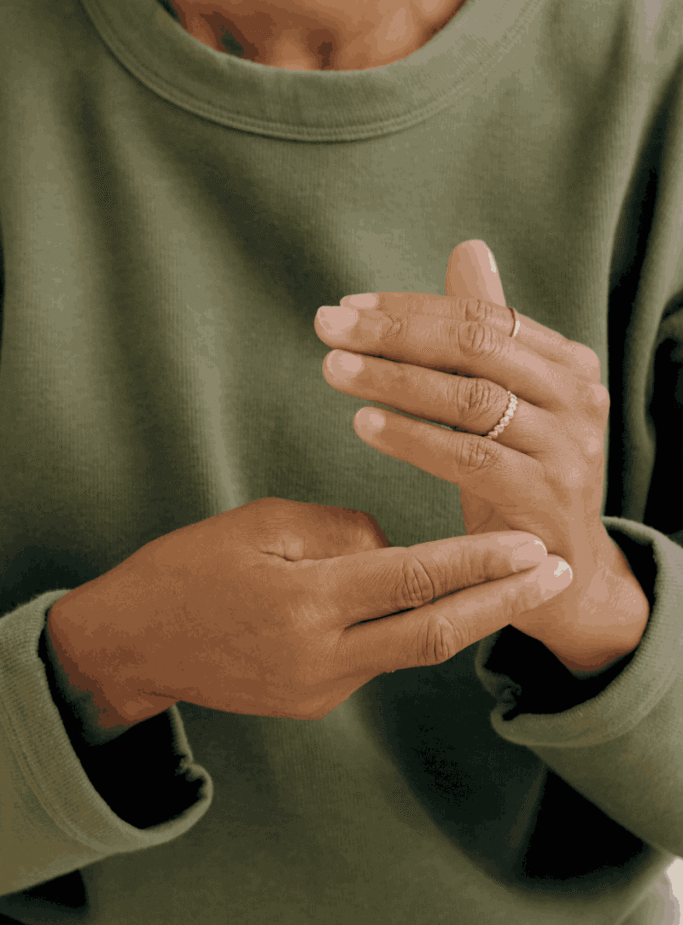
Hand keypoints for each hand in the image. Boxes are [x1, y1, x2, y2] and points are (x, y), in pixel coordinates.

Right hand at [46, 497, 570, 725]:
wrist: (134, 644)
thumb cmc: (189, 569)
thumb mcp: (260, 524)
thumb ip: (340, 534)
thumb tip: (394, 550)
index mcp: (306, 602)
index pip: (415, 579)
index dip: (480, 563)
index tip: (531, 547)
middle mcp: (322, 657)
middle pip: (436, 632)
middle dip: (504, 603)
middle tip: (556, 573)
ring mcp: (320, 689)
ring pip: (410, 646)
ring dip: (463, 614)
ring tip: (510, 580)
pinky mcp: (314, 703)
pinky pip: (375, 657)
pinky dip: (402, 624)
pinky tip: (416, 599)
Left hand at [316, 241, 649, 672]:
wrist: (562, 569)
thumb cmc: (524, 476)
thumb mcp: (509, 402)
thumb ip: (489, 332)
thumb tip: (468, 250)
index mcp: (568, 364)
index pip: (483, 317)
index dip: (411, 309)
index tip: (348, 307)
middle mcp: (577, 397)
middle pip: (476, 348)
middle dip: (395, 334)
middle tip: (328, 326)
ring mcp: (566, 448)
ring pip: (470, 400)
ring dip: (394, 381)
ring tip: (334, 370)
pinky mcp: (545, 496)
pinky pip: (468, 459)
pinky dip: (413, 439)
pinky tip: (365, 425)